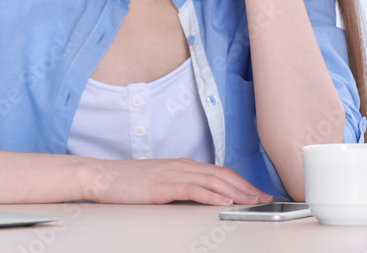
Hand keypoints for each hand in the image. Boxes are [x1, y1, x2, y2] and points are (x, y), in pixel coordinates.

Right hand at [82, 158, 274, 205]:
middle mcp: (181, 166)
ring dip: (236, 191)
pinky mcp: (163, 185)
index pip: (218, 172)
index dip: (241, 182)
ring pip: (212, 180)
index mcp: (181, 166)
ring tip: (253, 201)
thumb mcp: (159, 183)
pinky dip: (212, 194)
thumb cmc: (127, 182)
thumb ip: (180, 188)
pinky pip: (193, 189)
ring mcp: (172, 174)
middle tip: (265, 199)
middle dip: (246, 187)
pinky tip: (225, 200)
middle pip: (221, 174)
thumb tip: (200, 199)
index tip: (257, 193)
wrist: (101, 176)